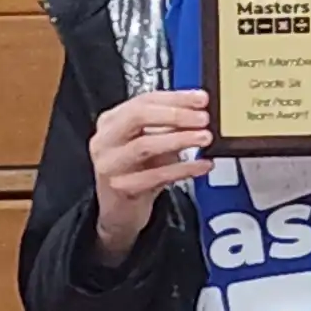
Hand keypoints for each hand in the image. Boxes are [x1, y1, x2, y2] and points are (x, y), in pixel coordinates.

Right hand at [87, 91, 210, 260]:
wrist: (119, 213)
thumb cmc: (136, 172)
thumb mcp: (150, 143)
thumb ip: (168, 126)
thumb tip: (199, 113)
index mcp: (111, 122)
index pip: (144, 100)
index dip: (175, 98)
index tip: (201, 99)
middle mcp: (106, 140)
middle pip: (138, 116)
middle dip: (175, 114)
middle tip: (202, 118)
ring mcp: (110, 165)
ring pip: (145, 145)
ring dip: (179, 139)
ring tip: (204, 137)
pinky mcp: (121, 188)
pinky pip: (156, 176)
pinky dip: (183, 169)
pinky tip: (202, 165)